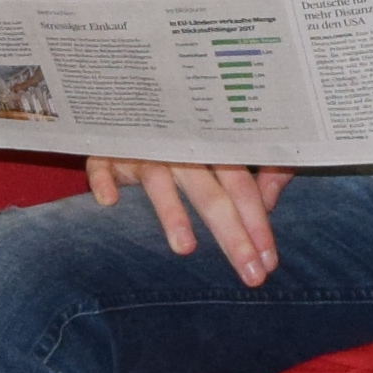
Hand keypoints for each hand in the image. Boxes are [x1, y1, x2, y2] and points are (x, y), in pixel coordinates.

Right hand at [87, 152, 290, 282]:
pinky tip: (109, 201)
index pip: (241, 188)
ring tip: (186, 249)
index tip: (269, 263)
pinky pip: (102, 164)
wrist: (125, 97)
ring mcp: (142, 150)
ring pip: (159, 181)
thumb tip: (270, 202)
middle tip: (250, 275)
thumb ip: (256, 172)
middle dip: (232, 236)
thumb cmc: (182, 137)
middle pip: (210, 195)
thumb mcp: (218, 149)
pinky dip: (104, 180)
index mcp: (212, 148)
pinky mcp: (105, 151)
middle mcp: (180, 150)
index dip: (258, 224)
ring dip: (172, 212)